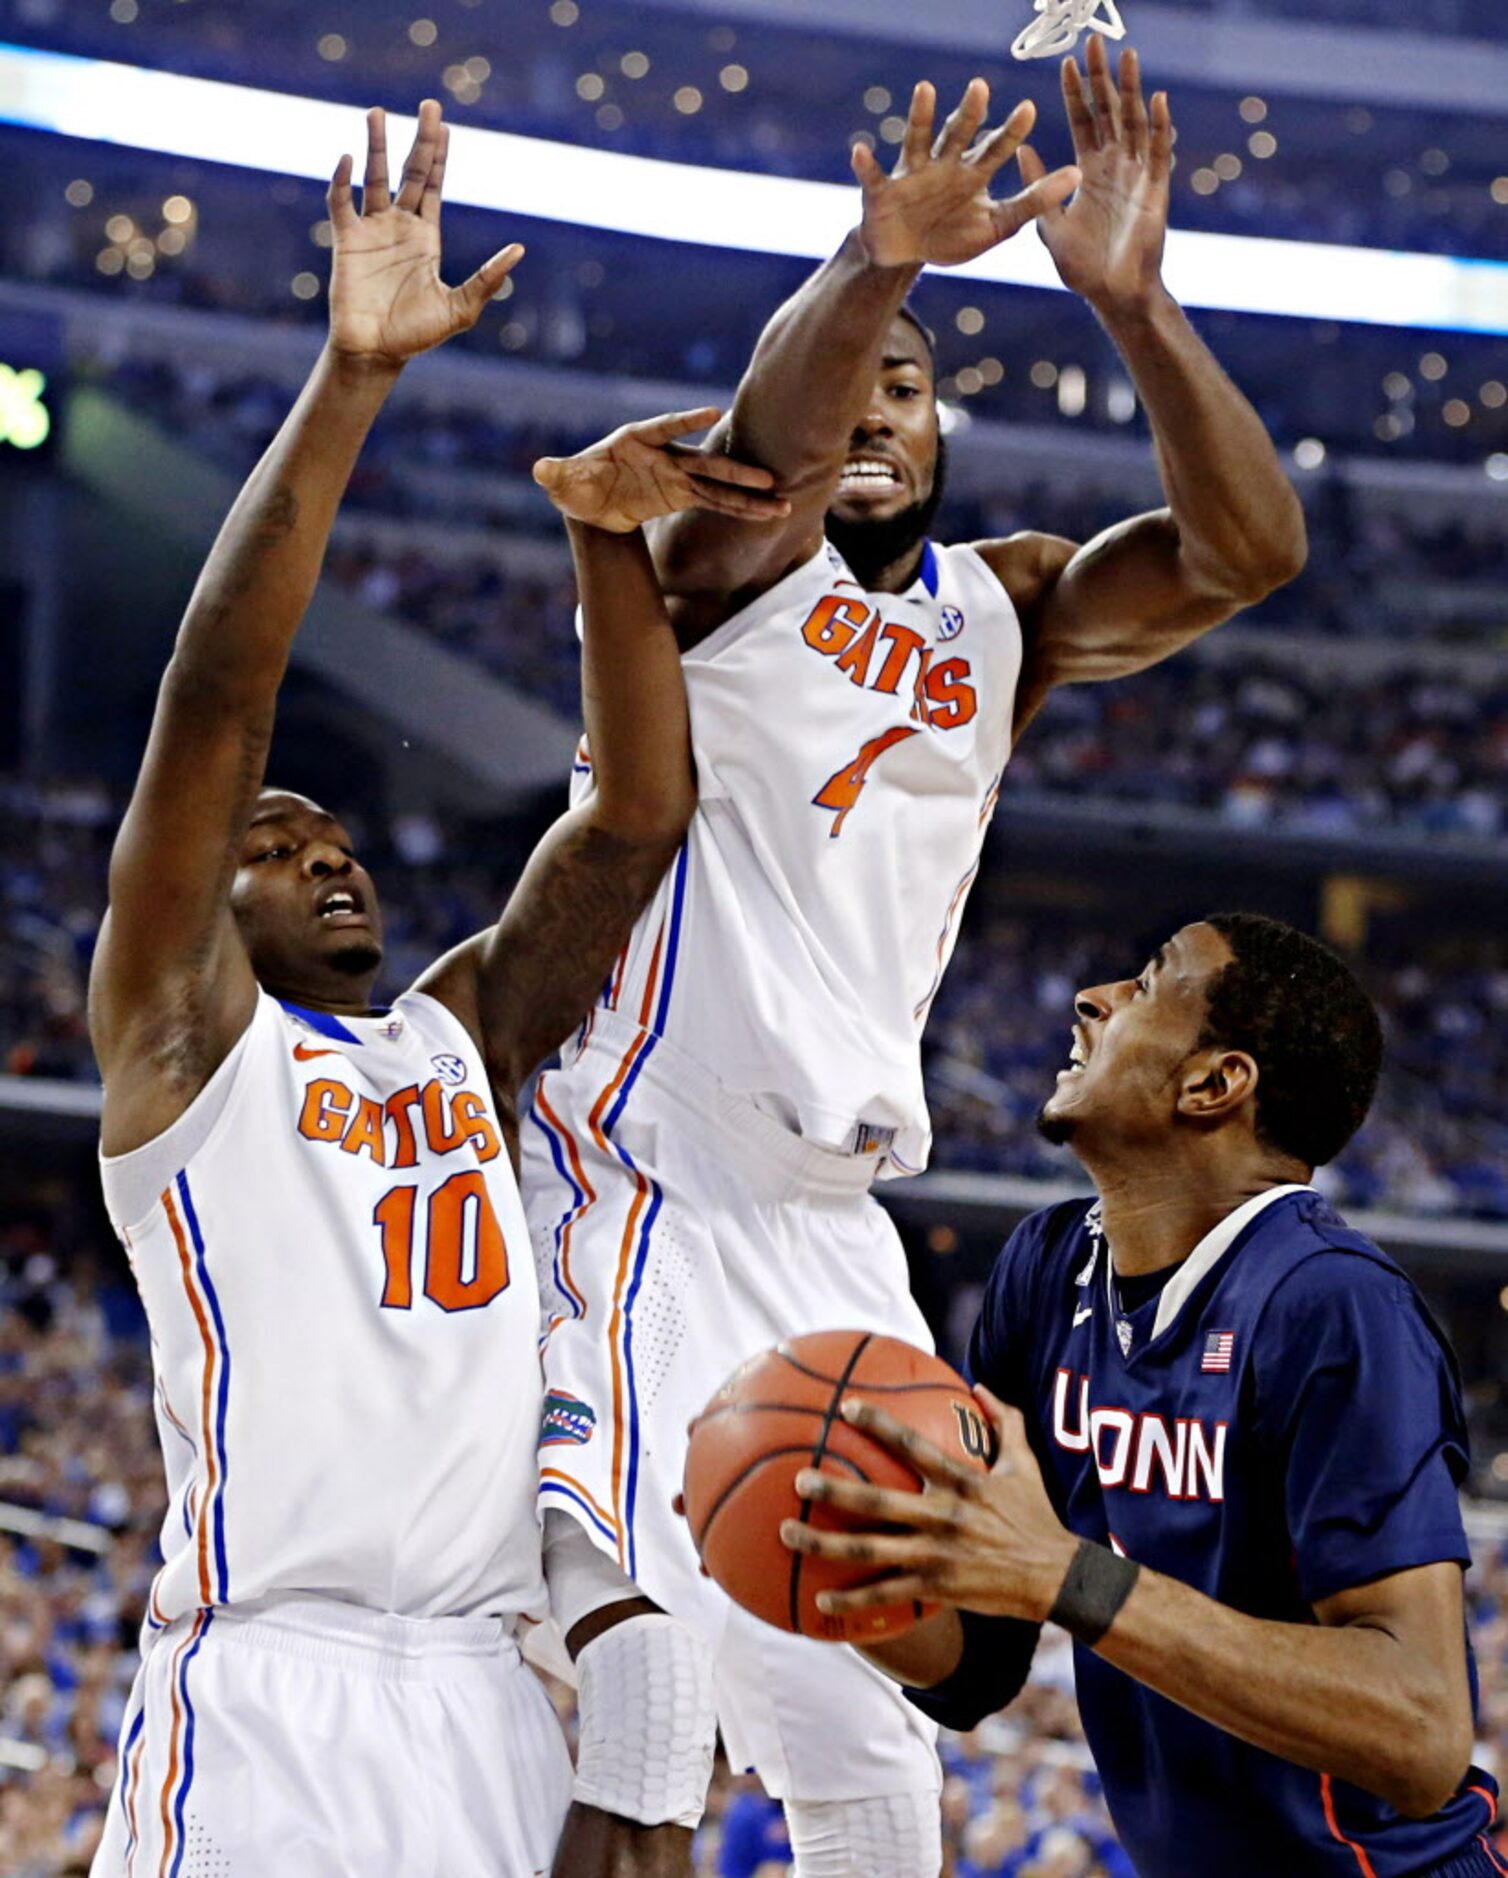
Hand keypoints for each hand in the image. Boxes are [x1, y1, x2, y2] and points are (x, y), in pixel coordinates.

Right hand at [327, 100, 523, 367]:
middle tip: (428, 104)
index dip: (440, 156)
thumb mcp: (460, 308)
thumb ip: (488, 278)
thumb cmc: (417, 335)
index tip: (445, 125)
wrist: (377, 354)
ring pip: (374, 176)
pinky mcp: (345, 241)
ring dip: (375, 145)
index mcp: (427, 236)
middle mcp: (399, 225)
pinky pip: (340, 202)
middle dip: (419, 139)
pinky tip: (349, 160)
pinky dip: (341, 180)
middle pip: (410, 171)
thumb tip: (519, 250)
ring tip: (377, 112)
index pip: (435, 185)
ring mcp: (371, 230)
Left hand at [533, 409, 791, 533]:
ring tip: (781, 500)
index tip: (712, 411)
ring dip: (749, 495)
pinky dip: (741, 510)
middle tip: (765, 475)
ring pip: (718, 486)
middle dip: (733, 469)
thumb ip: (556, 473)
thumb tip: (540, 469)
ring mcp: (678, 476)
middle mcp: (664, 455)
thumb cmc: (577, 483)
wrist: (590, 499)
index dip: (686, 420)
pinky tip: (768, 514)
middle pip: (703, 461)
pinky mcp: (683, 496)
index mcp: (636, 440)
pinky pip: (716, 504)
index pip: (664, 427)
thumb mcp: (563, 481)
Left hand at [779, 1389, 1077, 1623]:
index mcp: (960, 1482)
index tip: (847, 1408)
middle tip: (798, 1479)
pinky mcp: (934, 1588)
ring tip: (787, 1533)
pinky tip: (818, 1600)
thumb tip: (980, 1385)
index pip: (912, 1447)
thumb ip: (1003, 1421)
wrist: (1056, 1575)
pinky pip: (885, 1595)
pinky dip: (852, 1599)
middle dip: (834, 1491)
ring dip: (824, 1544)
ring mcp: (935, 1556)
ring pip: (870, 1551)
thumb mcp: (1024, 1463)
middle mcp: (941, 1517)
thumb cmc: (1036, 1514)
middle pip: (877, 1503)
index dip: (879, 1425)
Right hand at [854, 80, 1079, 269]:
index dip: (1011, 130)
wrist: (905, 254)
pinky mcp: (881, 189)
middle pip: (959, 133)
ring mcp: (912, 173)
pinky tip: (860, 150)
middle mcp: (944, 164)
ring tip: (926, 90)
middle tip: (982, 87)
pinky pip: (872, 174)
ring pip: (918, 140)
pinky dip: (865, 164)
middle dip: (969, 113)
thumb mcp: (998, 225)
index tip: (1030, 109)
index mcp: (972, 173)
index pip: (996, 147)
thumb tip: (1077, 174)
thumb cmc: (950, 236)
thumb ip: (1034, 202)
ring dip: (921, 116)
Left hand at [1021, 40, 1172, 314]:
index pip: (1083, 121)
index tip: (1067, 62)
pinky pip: (1158, 153)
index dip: (1076, 93)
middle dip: (1102, 78)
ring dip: (1132, 90)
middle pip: (1109, 112)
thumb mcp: (1050, 226)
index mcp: (1089, 172)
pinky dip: (1159, 126)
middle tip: (1095, 42)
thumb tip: (1020, 149)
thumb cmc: (1083, 268)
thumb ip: (1039, 188)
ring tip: (1128, 57)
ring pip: (1135, 123)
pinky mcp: (1156, 190)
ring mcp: (1137, 175)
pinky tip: (1157, 100)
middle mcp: (1115, 167)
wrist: (1112, 296)